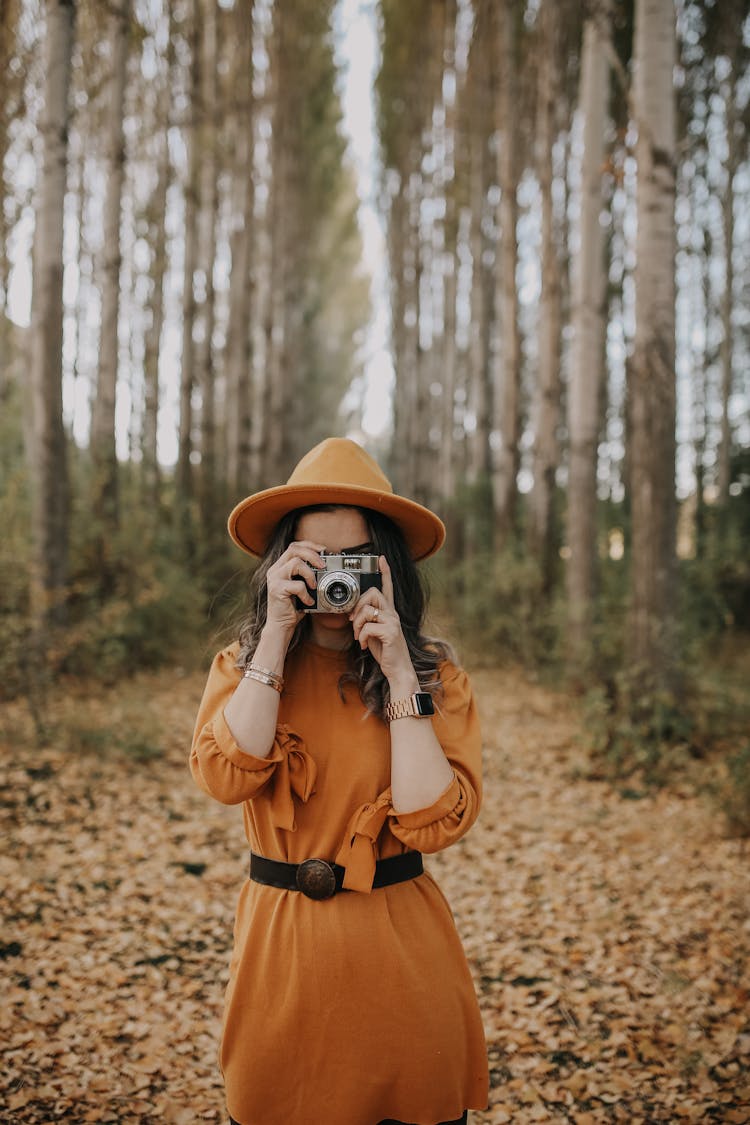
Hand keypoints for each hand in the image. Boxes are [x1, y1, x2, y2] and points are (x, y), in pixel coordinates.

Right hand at [264, 541, 324, 634]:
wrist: (281, 625)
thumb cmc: (293, 607)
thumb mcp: (302, 587)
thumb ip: (307, 574)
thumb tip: (326, 565)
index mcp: (280, 566)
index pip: (294, 546)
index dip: (309, 545)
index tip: (323, 550)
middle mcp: (275, 569)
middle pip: (294, 549)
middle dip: (312, 554)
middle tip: (323, 565)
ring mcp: (274, 578)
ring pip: (296, 563)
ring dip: (310, 574)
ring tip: (314, 586)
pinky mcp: (277, 589)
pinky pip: (297, 585)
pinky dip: (306, 594)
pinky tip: (308, 602)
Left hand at [349, 556, 417, 687]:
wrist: (397, 670)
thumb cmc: (385, 651)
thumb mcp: (374, 632)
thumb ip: (367, 620)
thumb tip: (353, 614)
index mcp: (389, 612)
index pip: (388, 587)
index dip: (385, 572)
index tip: (381, 558)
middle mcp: (393, 614)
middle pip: (373, 593)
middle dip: (358, 606)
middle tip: (353, 621)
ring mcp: (393, 622)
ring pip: (367, 610)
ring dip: (357, 624)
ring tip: (358, 636)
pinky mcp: (390, 632)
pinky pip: (367, 627)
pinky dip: (360, 637)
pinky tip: (363, 645)